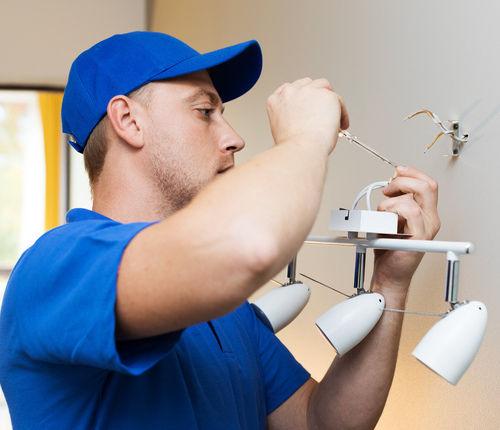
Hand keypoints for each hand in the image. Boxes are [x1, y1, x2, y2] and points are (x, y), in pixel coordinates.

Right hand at [266, 78, 348, 154]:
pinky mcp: (327, 95)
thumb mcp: (280, 128)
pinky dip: (341, 113)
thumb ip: (289, 117)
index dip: (302, 97)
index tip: (308, 105)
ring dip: (330, 101)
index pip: (290, 89)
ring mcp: (308, 91)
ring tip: (334, 118)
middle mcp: (290, 92)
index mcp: (276, 100)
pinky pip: (338, 101)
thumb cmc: (292, 146)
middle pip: (308, 84)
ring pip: (324, 87)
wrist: (301, 149)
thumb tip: (303, 120)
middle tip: (323, 111)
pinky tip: (340, 125)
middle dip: (316, 96)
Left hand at [371, 166, 440, 298]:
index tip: (397, 170)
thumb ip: (394, 203)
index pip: (427, 184)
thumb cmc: (388, 249)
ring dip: (389, 203)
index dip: (412, 173)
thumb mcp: (389, 219)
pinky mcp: (420, 238)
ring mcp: (427, 229)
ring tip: (382, 216)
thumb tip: (390, 185)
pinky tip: (385, 222)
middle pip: (426, 186)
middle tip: (388, 187)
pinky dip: (392, 213)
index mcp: (426, 213)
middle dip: (403, 180)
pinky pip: (409, 214)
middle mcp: (430, 219)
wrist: (389, 273)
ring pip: (412, 200)